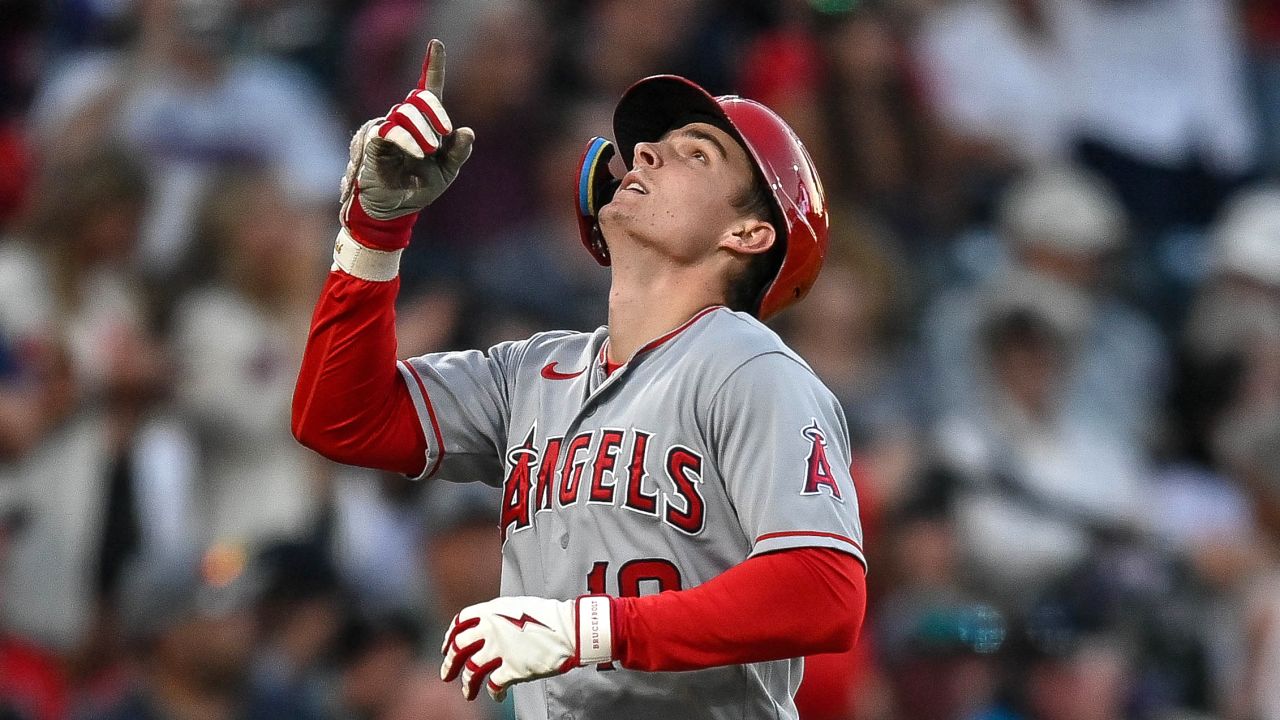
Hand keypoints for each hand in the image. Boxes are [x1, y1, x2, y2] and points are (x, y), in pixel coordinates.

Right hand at [339, 38, 474, 249]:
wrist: (395, 211)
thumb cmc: (419, 188)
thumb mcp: (447, 172)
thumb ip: (459, 152)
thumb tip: (467, 131)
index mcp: (423, 124)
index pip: (428, 89)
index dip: (433, 65)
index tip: (436, 43)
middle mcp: (402, 120)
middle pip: (418, 98)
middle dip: (435, 114)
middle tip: (443, 137)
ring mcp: (385, 128)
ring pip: (405, 112)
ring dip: (423, 130)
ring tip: (429, 151)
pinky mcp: (373, 141)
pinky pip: (391, 130)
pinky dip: (407, 140)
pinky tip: (418, 152)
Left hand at [440, 596, 613, 701]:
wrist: (572, 628)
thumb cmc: (549, 617)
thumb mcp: (517, 606)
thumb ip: (497, 617)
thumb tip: (486, 629)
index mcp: (492, 611)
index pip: (460, 623)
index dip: (450, 636)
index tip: (447, 647)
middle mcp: (492, 629)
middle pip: (459, 648)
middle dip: (449, 664)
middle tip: (447, 674)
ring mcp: (501, 650)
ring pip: (472, 670)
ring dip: (467, 684)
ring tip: (468, 692)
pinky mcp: (514, 669)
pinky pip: (494, 685)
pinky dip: (493, 693)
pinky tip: (497, 695)